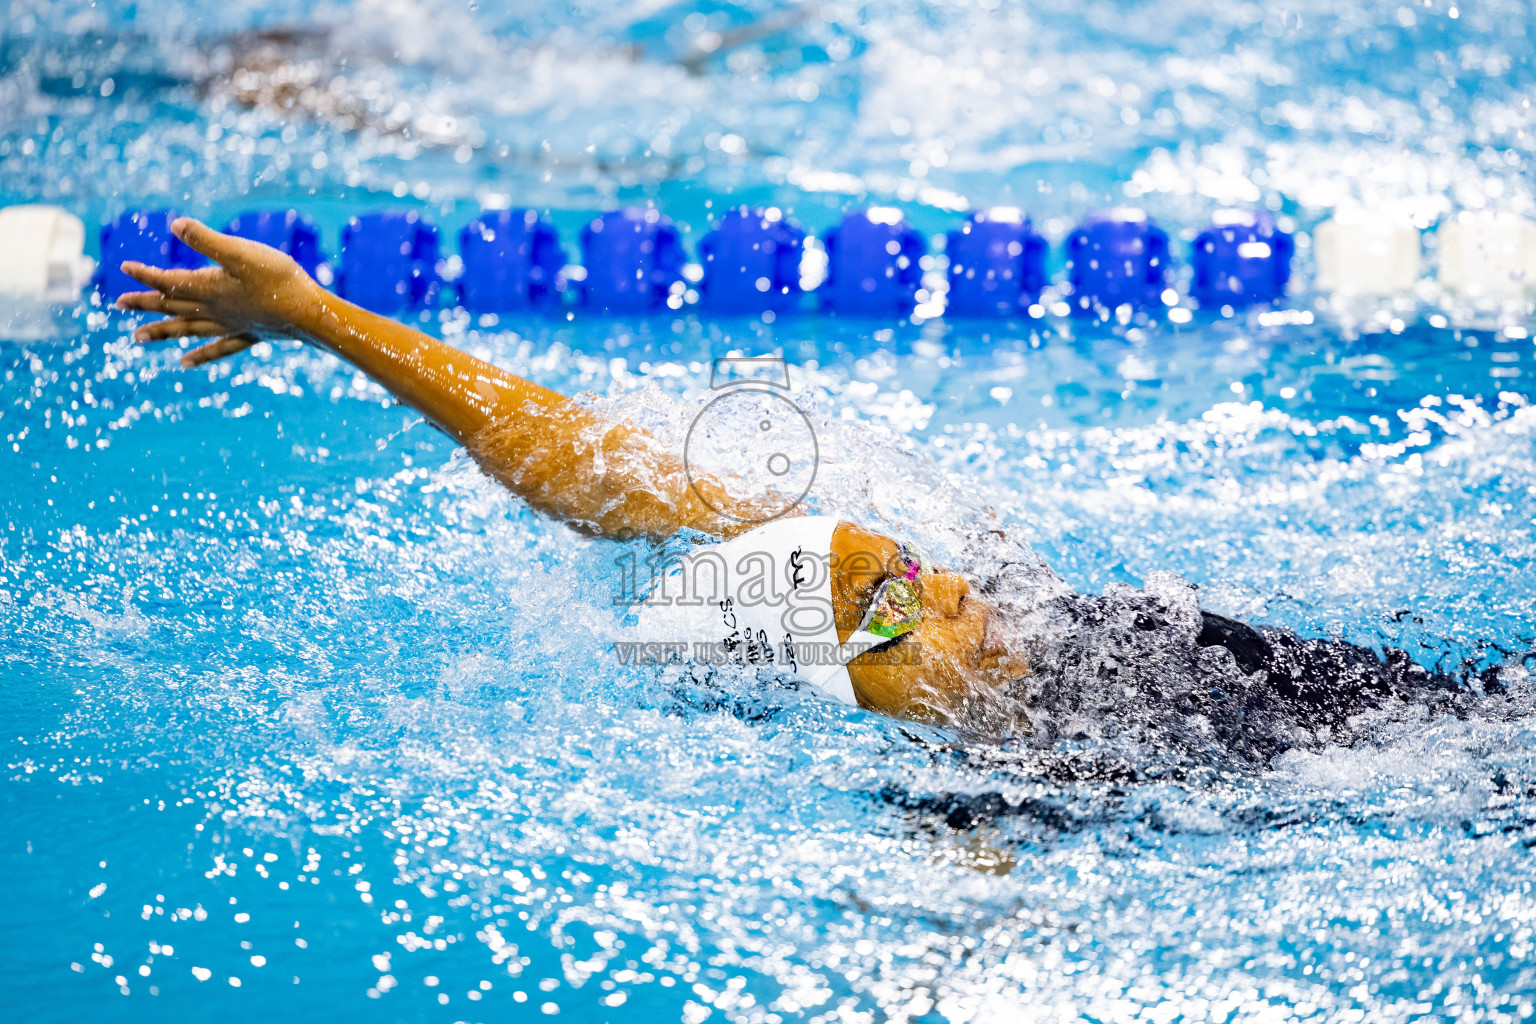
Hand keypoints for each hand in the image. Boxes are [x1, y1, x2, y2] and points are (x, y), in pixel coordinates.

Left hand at [115, 218, 325, 367]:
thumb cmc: (279, 280)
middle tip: (118, 305)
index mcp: (209, 289)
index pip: (169, 281)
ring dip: (162, 332)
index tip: (123, 268)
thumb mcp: (241, 253)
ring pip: (187, 329)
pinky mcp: (249, 334)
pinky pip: (217, 348)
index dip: (145, 275)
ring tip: (137, 338)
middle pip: (172, 307)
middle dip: (145, 304)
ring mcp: (230, 325)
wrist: (310, 314)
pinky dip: (199, 355)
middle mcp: (214, 310)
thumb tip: (174, 224)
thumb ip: (206, 240)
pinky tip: (186, 362)